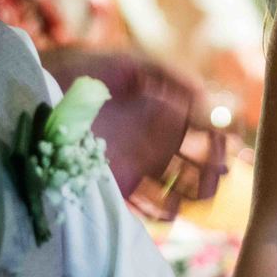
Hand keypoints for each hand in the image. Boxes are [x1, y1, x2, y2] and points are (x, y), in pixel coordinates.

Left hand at [41, 48, 211, 196]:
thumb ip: (171, 77)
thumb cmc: (92, 70)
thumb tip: (207, 97)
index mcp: (168, 112)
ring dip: (194, 193)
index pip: (205, 132)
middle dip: (212, 172)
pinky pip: (146, 204)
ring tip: (200, 195)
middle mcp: (158, 141)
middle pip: (197, 164)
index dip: (220, 141)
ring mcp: (140, 164)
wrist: (48, 88)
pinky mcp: (119, 183)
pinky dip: (161, 211)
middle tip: (217, 175)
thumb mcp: (134, 65)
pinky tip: (170, 210)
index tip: (228, 146)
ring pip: (178, 187)